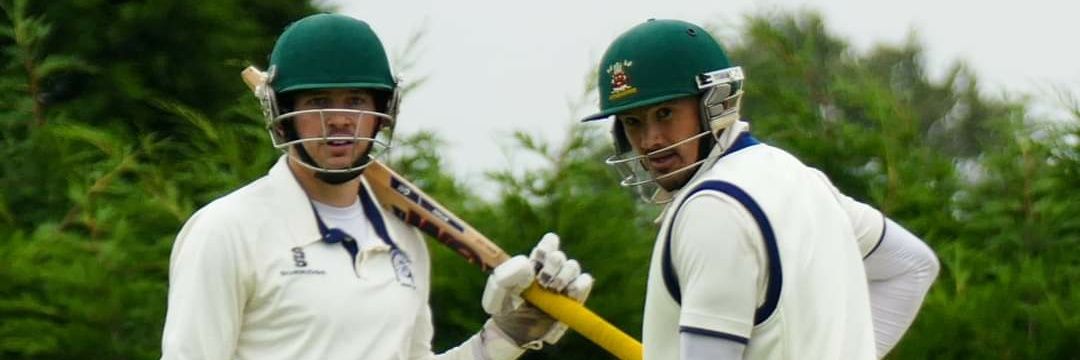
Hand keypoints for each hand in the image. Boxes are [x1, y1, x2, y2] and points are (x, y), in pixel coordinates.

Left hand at [481, 233, 593, 347]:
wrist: (512, 331)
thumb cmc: (504, 307)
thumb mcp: (498, 289)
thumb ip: (508, 272)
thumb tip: (530, 266)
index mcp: (536, 262)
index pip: (550, 242)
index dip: (546, 248)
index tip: (535, 264)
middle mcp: (552, 270)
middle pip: (560, 256)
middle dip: (552, 267)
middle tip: (542, 283)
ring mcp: (565, 283)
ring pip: (573, 266)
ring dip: (563, 276)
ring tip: (552, 290)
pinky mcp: (574, 299)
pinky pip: (584, 282)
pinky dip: (578, 285)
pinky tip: (567, 294)